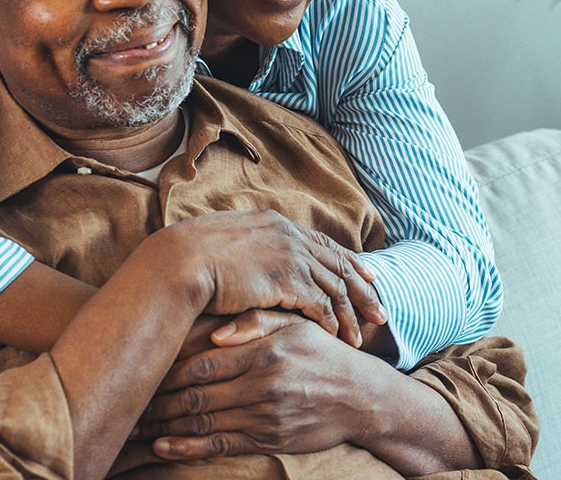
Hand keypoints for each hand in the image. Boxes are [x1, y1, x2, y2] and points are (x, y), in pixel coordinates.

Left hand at [133, 321, 372, 459]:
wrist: (360, 396)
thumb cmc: (321, 352)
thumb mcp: (295, 324)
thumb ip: (256, 320)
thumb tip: (216, 330)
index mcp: (263, 351)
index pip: (202, 363)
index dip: (166, 369)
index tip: (141, 369)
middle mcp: (261, 385)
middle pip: (195, 395)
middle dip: (156, 401)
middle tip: (126, 401)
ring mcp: (265, 416)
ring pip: (203, 422)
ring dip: (164, 426)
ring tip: (134, 426)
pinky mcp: (269, 440)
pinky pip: (221, 446)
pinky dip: (188, 448)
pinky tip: (163, 447)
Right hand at [165, 210, 385, 345]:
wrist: (179, 262)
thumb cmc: (189, 257)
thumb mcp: (224, 242)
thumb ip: (247, 248)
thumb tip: (248, 259)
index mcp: (276, 223)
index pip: (323, 243)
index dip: (348, 260)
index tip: (368, 274)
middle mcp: (289, 236)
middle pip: (339, 264)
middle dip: (363, 289)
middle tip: (381, 310)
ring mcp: (290, 256)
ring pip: (335, 287)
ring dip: (350, 313)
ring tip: (362, 336)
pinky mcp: (287, 280)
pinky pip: (320, 304)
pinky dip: (332, 322)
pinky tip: (337, 338)